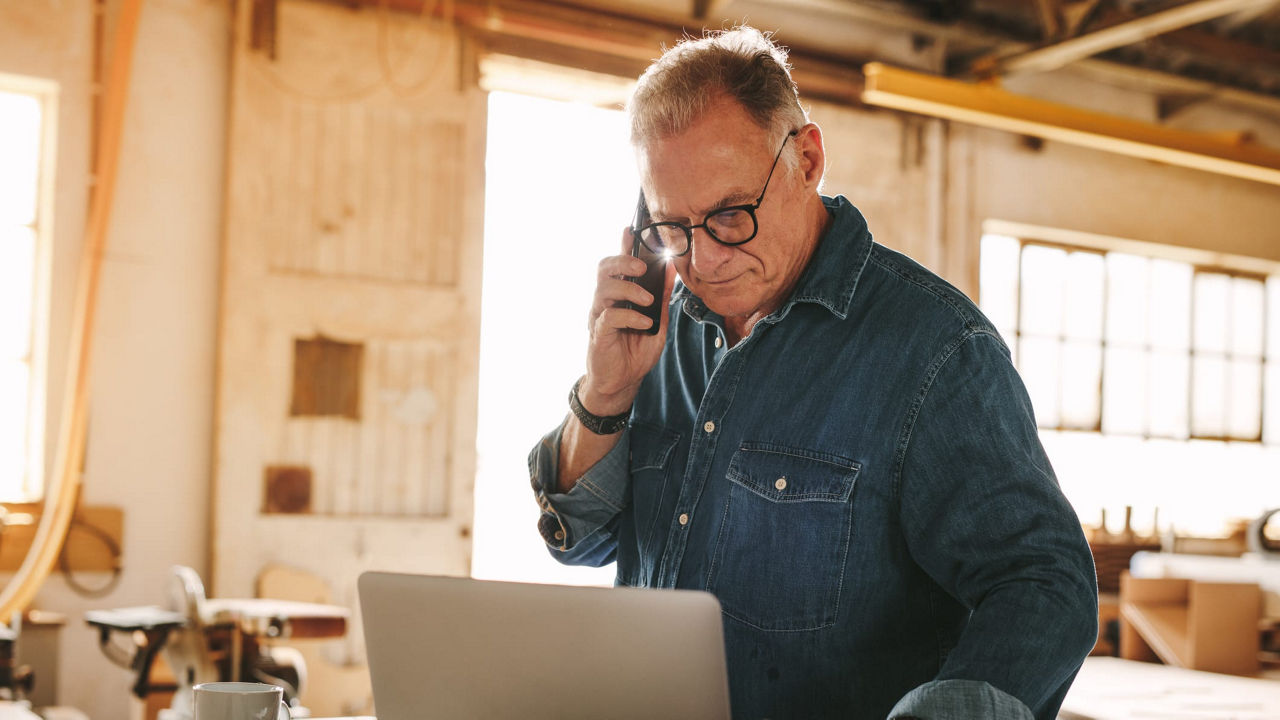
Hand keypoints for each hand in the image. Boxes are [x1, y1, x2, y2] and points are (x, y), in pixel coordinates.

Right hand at [580, 227, 676, 414]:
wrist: (622, 382)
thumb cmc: (635, 350)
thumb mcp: (657, 321)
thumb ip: (661, 296)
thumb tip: (672, 269)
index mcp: (619, 295)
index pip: (618, 263)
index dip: (623, 245)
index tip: (632, 228)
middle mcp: (605, 301)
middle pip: (604, 269)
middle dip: (623, 262)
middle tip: (641, 267)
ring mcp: (599, 316)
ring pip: (604, 288)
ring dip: (629, 289)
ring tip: (646, 300)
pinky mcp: (598, 333)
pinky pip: (610, 316)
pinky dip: (630, 316)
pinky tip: (644, 323)